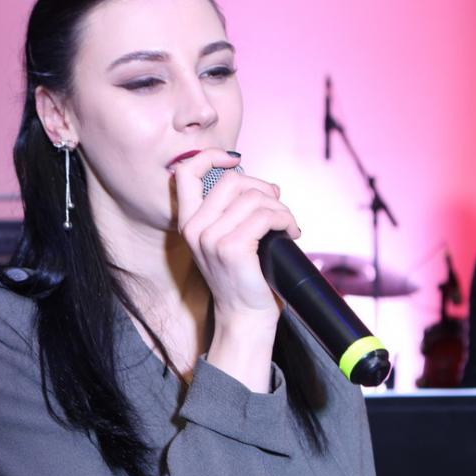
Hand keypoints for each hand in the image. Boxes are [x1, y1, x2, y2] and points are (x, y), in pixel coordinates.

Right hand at [170, 149, 300, 390]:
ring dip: (280, 208)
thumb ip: (229, 212)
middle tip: (278, 207)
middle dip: (263, 188)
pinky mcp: (232, 248)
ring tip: (287, 225)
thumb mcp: (225, 240)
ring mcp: (211, 239)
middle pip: (233, 181)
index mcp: (188, 223)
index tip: (234, 160)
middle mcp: (194, 229)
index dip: (210, 156)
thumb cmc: (243, 279)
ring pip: (254, 198)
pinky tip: (291, 234)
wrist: (245, 319)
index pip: (184, 173)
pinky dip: (286, 220)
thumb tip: (258, 185)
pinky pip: (267, 216)